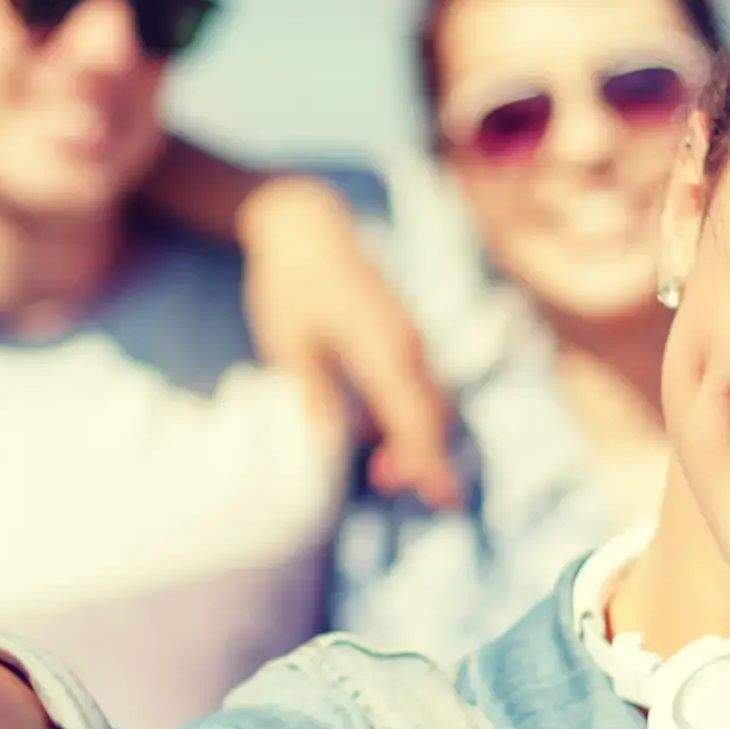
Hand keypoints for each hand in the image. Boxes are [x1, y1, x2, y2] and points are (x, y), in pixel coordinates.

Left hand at [236, 176, 463, 509]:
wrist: (306, 230)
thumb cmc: (292, 284)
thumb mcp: (288, 341)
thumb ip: (311, 390)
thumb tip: (326, 441)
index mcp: (382, 348)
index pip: (415, 418)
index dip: (428, 462)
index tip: (441, 498)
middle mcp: (405, 345)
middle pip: (430, 414)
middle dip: (421, 457)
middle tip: (393, 488)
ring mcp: (405, 339)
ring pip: (425, 401)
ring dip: (412, 438)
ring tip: (380, 473)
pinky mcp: (397, 337)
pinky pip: (411, 385)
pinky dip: (402, 415)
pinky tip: (367, 433)